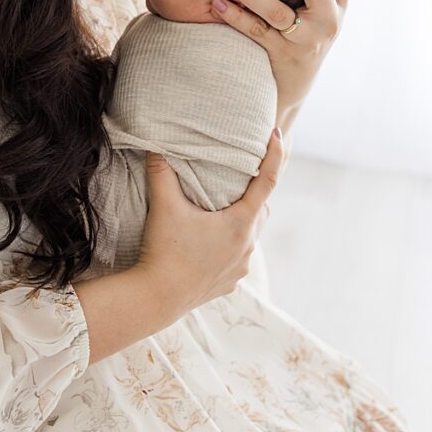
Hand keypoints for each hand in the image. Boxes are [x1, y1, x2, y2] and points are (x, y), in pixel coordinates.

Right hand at [136, 131, 284, 317]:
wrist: (157, 297)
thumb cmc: (165, 250)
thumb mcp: (164, 206)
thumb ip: (162, 172)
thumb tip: (154, 146)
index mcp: (240, 223)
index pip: (266, 181)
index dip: (274, 155)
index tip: (277, 134)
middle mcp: (247, 246)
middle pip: (261, 210)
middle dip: (255, 193)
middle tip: (242, 178)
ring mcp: (240, 267)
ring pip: (251, 236)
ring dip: (242, 221)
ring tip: (224, 211)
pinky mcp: (229, 283)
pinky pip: (238, 258)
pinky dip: (231, 245)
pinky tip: (212, 243)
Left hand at [211, 0, 356, 125]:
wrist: (292, 87)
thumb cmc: (302, 36)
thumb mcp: (318, 11)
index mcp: (338, 5)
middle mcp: (327, 22)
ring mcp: (305, 42)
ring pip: (278, 13)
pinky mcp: (281, 57)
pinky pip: (256, 32)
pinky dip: (235, 16)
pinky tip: (216, 2)